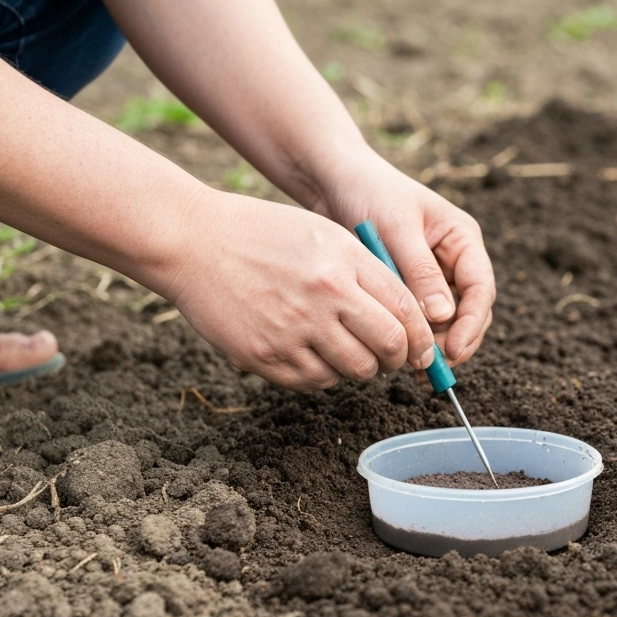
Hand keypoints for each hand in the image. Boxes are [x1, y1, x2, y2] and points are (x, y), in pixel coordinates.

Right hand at [165, 188, 437, 390]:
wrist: (192, 241)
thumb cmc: (264, 234)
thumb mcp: (325, 234)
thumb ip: (368, 271)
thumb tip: (408, 317)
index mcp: (344, 263)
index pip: (406, 311)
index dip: (422, 337)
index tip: (423, 349)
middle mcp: (324, 297)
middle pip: (388, 347)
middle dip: (399, 359)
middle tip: (394, 359)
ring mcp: (294, 330)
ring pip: (354, 371)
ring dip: (361, 368)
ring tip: (351, 353)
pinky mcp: (266, 356)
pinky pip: (315, 381)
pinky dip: (324, 374)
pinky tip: (315, 354)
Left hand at [308, 150, 495, 366]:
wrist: (334, 180)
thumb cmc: (368, 192)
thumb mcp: (396, 228)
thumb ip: (419, 272)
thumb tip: (443, 316)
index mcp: (462, 239)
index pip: (481, 287)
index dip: (472, 323)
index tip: (453, 350)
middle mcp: (454, 261)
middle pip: (470, 311)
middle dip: (456, 341)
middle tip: (431, 366)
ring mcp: (433, 276)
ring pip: (448, 322)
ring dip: (435, 345)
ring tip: (414, 368)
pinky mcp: (409, 288)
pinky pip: (421, 320)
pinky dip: (415, 339)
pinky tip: (401, 359)